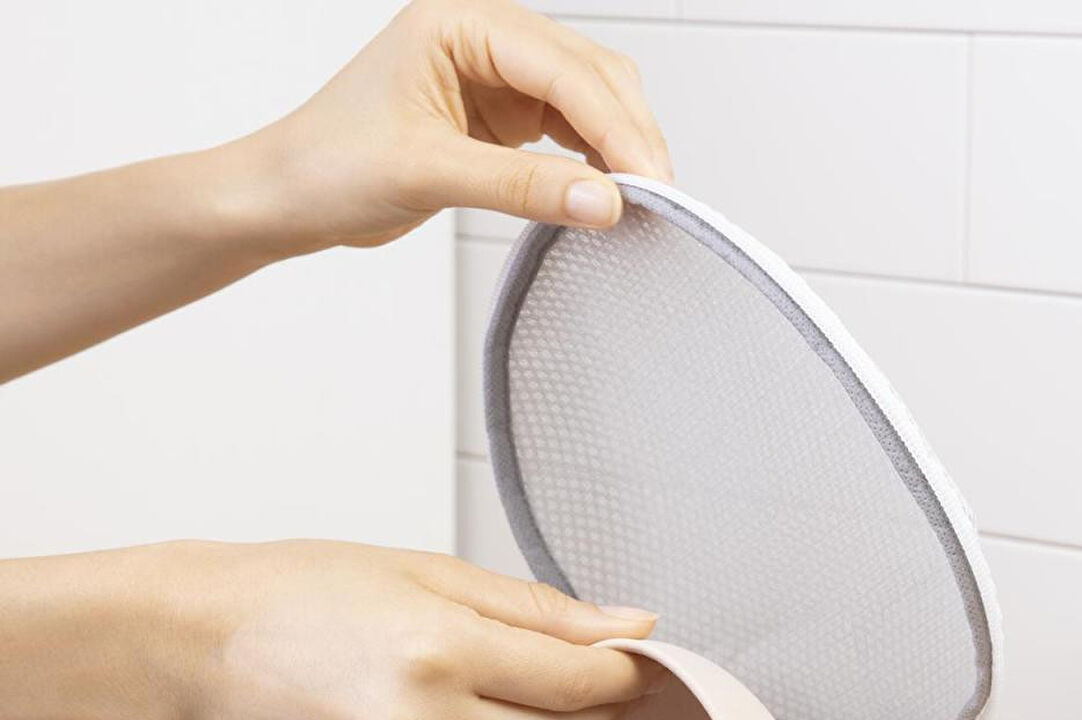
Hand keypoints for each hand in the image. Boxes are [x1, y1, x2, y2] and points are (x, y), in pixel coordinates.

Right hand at [182, 541, 661, 719]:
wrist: (208, 647)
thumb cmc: (309, 593)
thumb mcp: (432, 573)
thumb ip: (540, 610)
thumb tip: (631, 626)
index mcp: (439, 652)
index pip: (579, 682)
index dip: (626, 673)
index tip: (641, 657)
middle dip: (609, 708)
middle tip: (615, 678)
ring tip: (574, 707)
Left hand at [242, 0, 672, 255]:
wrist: (289, 195)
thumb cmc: (330, 165)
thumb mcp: (429, 173)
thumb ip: (522, 186)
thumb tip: (605, 203)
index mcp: (460, 22)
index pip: (564, 68)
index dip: (617, 128)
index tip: (651, 184)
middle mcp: (484, 37)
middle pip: (592, 75)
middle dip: (631, 136)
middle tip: (661, 200)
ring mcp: (496, 75)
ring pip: (589, 103)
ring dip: (619, 150)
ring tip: (643, 204)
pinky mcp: (501, 117)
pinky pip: (569, 133)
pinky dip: (595, 165)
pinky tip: (608, 196)